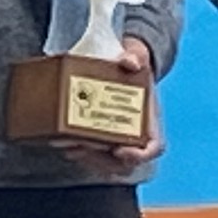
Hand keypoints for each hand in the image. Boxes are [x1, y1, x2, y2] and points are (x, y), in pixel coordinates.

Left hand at [58, 42, 164, 185]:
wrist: (118, 61)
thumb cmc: (131, 61)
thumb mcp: (135, 54)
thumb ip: (134, 56)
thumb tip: (129, 62)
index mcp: (149, 118)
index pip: (154, 147)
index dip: (140, 155)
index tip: (120, 151)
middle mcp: (135, 133)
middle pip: (126, 163)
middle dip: (104, 161)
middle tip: (83, 148)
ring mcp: (117, 137)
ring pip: (107, 164)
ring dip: (88, 160)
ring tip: (70, 147)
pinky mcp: (100, 137)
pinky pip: (92, 156)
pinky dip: (78, 154)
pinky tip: (63, 144)